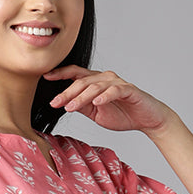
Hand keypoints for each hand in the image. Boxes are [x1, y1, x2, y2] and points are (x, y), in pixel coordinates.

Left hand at [42, 66, 176, 134]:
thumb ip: (82, 106)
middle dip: (67, 92)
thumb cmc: (123, 114)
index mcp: (96, 82)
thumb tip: (65, 104)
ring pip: (95, 86)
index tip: (46, 78)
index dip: (60, 74)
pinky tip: (96, 102)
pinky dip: (105, 96)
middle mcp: (105, 78)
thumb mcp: (96, 113)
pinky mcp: (129, 90)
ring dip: (81, 97)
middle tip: (55, 103)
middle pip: (82, 81)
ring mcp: (117, 83)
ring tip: (70, 108)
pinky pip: (114, 91)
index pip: (75, 74)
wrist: (147, 119)